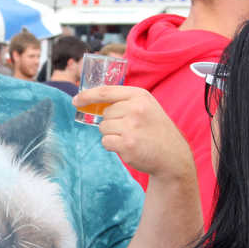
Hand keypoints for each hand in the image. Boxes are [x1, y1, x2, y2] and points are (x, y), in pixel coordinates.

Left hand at [74, 85, 194, 180]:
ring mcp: (131, 127)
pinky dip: (113, 146)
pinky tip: (128, 147)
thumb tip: (91, 102)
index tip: (76, 100)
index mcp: (139, 95)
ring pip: (103, 128)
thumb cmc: (155, 130)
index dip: (87, 96)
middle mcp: (135, 109)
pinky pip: (105, 142)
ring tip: (131, 138)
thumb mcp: (146, 107)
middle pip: (104, 114)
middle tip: (130, 130)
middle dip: (112, 123)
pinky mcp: (127, 145)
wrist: (172, 155)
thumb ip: (124, 102)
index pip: (105, 92)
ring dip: (112, 135)